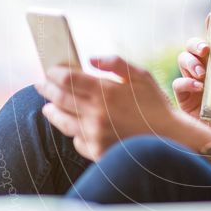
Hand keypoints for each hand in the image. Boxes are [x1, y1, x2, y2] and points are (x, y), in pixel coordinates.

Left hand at [35, 56, 183, 161]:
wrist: (170, 139)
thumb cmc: (156, 105)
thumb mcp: (142, 76)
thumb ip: (115, 63)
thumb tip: (90, 59)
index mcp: (106, 92)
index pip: (67, 79)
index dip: (54, 73)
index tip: (50, 70)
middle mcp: (96, 114)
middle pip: (60, 98)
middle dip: (47, 89)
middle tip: (41, 84)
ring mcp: (95, 134)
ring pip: (62, 121)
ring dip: (52, 111)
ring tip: (48, 106)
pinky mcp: (97, 152)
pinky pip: (76, 140)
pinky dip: (73, 132)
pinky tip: (74, 126)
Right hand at [172, 18, 210, 147]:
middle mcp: (206, 70)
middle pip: (193, 47)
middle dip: (196, 43)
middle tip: (206, 50)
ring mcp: (193, 84)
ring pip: (183, 60)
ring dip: (191, 62)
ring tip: (203, 73)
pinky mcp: (185, 100)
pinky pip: (179, 84)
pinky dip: (187, 83)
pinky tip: (199, 88)